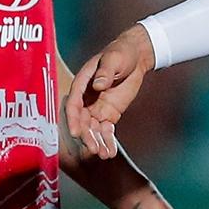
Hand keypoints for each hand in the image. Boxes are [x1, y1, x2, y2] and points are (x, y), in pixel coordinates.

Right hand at [66, 25, 155, 157]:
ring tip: (103, 155)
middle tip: (93, 149)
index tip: (75, 132)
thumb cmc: (120, 54)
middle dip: (86, 136)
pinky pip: (106, 130)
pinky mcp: (108, 115)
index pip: (73, 105)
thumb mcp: (113, 59)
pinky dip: (107, 141)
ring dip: (96, 142)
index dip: (73, 119)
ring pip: (92, 129)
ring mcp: (96, 109)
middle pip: (82, 121)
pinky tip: (110, 153)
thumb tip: (98, 84)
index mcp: (81, 85)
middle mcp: (85, 100)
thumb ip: (105, 72)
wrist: (135, 57)